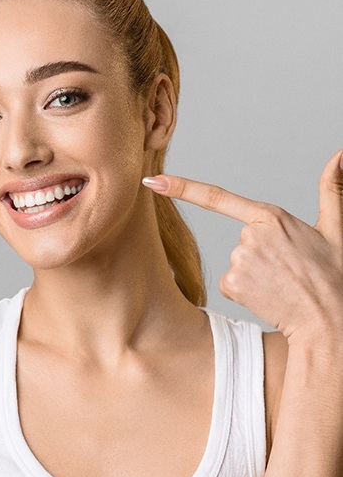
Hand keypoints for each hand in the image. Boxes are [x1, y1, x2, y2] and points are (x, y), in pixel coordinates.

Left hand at [143, 151, 342, 343]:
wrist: (330, 321)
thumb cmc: (335, 275)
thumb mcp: (336, 229)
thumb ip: (332, 190)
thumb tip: (339, 155)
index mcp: (271, 217)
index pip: (217, 197)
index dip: (181, 187)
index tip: (153, 181)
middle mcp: (249, 235)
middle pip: (240, 242)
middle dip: (260, 255)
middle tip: (288, 270)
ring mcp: (239, 260)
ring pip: (236, 263)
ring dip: (255, 275)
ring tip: (282, 284)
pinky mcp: (232, 283)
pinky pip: (231, 284)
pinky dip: (247, 291)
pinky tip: (269, 296)